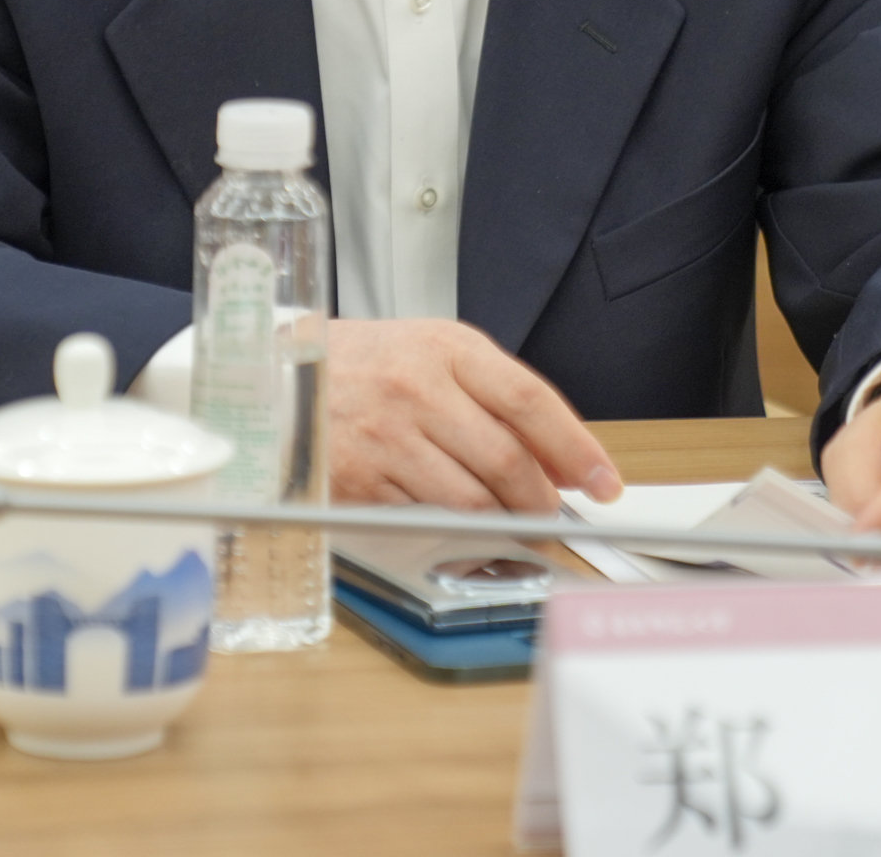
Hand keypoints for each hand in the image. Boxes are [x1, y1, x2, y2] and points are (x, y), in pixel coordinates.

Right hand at [327, 318, 623, 512]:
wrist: (276, 378)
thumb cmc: (365, 366)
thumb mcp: (434, 355)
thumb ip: (498, 398)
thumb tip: (562, 460)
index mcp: (447, 348)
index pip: (530, 401)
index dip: (576, 448)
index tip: (604, 482)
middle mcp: (418, 388)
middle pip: (507, 459)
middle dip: (542, 499)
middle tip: (553, 514)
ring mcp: (387, 436)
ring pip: (472, 499)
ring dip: (504, 522)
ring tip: (511, 523)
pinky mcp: (360, 480)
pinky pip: (427, 518)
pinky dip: (455, 531)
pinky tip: (458, 524)